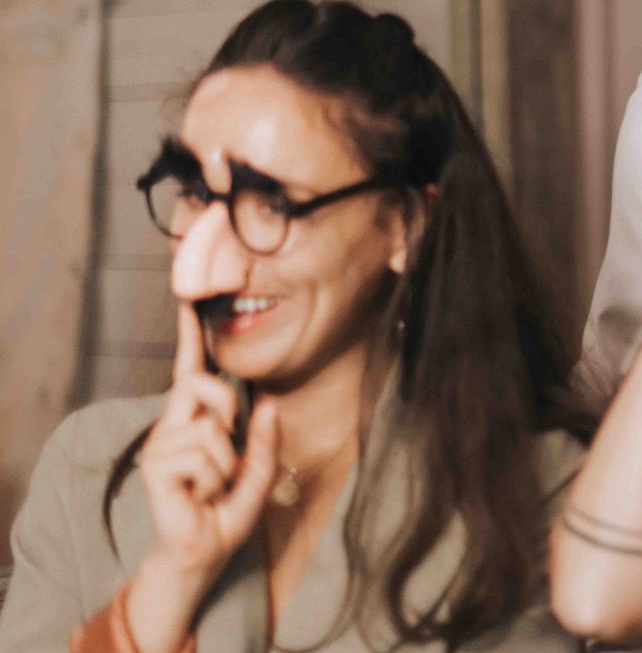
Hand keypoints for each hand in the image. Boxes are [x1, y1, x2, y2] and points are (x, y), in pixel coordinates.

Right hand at [127, 304, 279, 650]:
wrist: (203, 552)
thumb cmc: (225, 512)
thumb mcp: (258, 473)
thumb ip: (266, 440)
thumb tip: (270, 405)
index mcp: (195, 422)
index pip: (190, 374)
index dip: (189, 340)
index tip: (189, 305)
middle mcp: (173, 426)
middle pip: (203, 386)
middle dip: (229, 411)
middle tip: (229, 456)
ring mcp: (160, 445)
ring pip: (211, 429)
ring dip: (226, 464)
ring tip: (212, 486)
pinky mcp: (155, 466)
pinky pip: (203, 454)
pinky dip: (214, 479)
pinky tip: (199, 495)